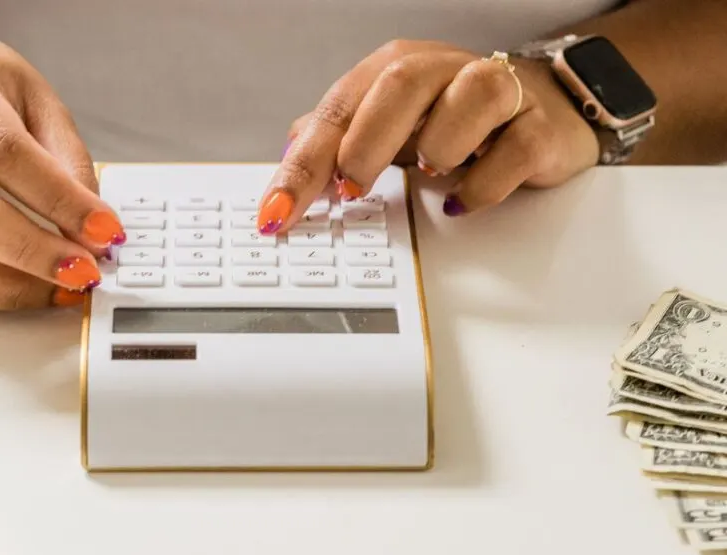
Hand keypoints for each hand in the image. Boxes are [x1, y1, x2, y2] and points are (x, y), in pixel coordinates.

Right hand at [0, 43, 126, 309]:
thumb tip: (96, 218)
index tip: (107, 233)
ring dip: (19, 279)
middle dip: (39, 252)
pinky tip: (29, 283)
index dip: (62, 201)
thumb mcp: (29, 96)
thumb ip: (65, 154)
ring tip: (64, 286)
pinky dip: (3, 283)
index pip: (9, 153)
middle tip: (86, 272)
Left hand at [256, 39, 598, 231]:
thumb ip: (341, 136)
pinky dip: (483, 183)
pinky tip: (461, 200)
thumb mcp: (390, 124)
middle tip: (352, 187)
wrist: (544, 106)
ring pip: (469, 100)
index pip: (339, 111)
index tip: (278, 212)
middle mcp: (444, 73)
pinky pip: (513, 152)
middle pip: (399, 88)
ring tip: (428, 173)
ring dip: (439, 144)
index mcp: (397, 73)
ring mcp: (497, 97)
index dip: (304, 164)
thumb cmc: (457, 117)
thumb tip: (292, 152)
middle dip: (367, 143)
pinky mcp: (537, 129)